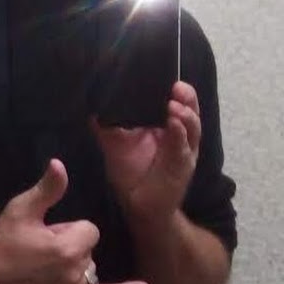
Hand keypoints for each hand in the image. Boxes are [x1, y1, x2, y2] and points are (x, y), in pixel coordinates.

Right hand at [0, 158, 149, 283]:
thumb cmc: (3, 240)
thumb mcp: (22, 209)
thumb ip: (47, 189)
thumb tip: (60, 164)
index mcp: (69, 248)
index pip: (89, 229)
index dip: (68, 228)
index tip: (45, 233)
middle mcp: (77, 272)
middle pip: (89, 249)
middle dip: (70, 245)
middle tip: (40, 249)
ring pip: (90, 268)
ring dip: (76, 263)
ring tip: (48, 264)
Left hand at [92, 81, 200, 222]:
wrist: (138, 204)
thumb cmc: (130, 171)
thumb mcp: (115, 144)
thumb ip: (106, 126)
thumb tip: (91, 107)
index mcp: (165, 126)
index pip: (177, 103)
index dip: (178, 92)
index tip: (170, 79)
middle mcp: (179, 135)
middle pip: (190, 111)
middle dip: (187, 99)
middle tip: (178, 87)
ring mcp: (184, 150)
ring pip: (191, 128)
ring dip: (185, 115)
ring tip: (173, 106)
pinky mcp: (183, 166)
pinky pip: (183, 149)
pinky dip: (179, 135)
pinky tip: (172, 124)